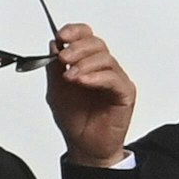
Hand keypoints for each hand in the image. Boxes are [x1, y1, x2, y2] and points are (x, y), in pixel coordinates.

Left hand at [46, 24, 136, 166]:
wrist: (85, 146)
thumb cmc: (75, 121)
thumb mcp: (56, 90)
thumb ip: (54, 69)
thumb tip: (53, 45)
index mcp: (87, 64)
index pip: (86, 37)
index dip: (75, 32)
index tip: (61, 37)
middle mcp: (103, 69)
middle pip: (96, 44)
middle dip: (77, 48)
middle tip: (63, 58)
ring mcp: (116, 80)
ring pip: (105, 59)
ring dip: (84, 64)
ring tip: (71, 77)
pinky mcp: (125, 93)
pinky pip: (113, 78)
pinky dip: (97, 77)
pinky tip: (83, 82)